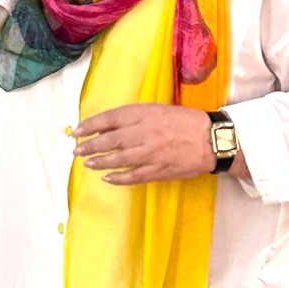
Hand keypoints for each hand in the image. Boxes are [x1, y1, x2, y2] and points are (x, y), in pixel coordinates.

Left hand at [72, 103, 217, 184]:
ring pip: (119, 159)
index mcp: (145, 114)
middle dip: (90, 146)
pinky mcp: (159, 170)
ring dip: (100, 162)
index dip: (91, 125)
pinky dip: (119, 177)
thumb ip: (136, 116)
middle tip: (77, 150)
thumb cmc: (186, 121)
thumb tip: (110, 124)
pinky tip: (108, 178)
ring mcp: (151, 153)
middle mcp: (145, 133)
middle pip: (110, 140)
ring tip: (88, 163)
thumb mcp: (159, 109)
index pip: (111, 118)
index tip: (78, 131)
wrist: (211, 139)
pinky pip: (134, 176)